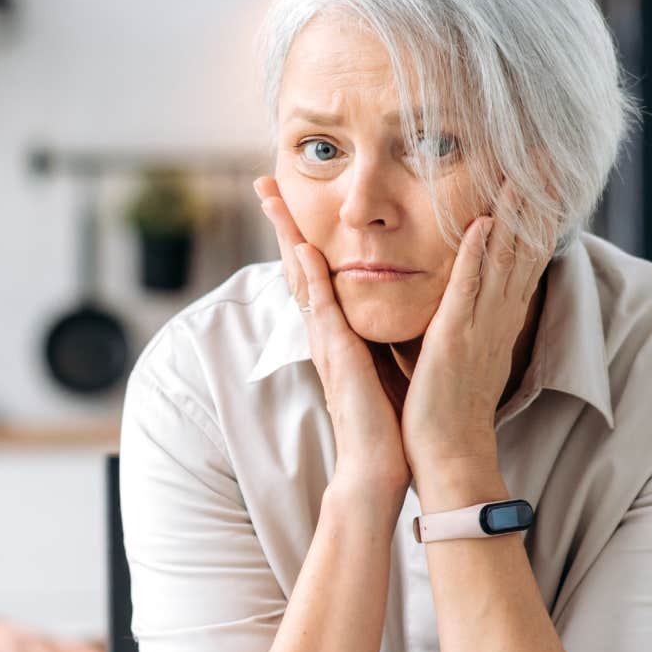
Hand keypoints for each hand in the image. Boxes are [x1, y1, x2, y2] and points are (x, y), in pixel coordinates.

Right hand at [254, 177, 408, 490]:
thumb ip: (378, 337)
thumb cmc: (386, 422)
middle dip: (281, 225)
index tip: (292, 205)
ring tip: (271, 200)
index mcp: (336, 334)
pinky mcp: (337, 355)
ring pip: (300, 277)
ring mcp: (326, 342)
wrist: (378, 466)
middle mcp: (324, 333)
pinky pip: (321, 307)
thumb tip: (386, 315)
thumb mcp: (383, 365)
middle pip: (296, 267)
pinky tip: (306, 249)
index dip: (302, 238)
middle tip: (264, 185)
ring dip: (285, 237)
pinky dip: (311, 277)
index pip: (315, 276)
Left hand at [400, 182, 555, 484]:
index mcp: (500, 313)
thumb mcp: (463, 342)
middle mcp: (500, 313)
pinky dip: (478, 256)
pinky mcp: (455, 338)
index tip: (544, 168)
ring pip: (505, 257)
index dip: (537, 207)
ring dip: (515, 211)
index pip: (525, 250)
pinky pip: (469, 290)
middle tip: (549, 149)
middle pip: (525, 242)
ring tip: (525, 167)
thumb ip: (467, 308)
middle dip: (538, 195)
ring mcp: (481, 324)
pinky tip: (484, 222)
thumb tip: (467, 281)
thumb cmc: (447, 400)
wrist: (447, 450)